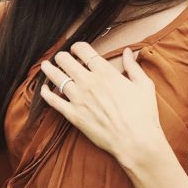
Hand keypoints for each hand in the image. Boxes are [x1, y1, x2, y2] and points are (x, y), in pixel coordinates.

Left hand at [39, 42, 165, 166]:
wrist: (135, 141)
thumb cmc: (143, 114)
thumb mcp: (144, 85)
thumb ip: (133, 66)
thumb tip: (128, 51)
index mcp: (106, 73)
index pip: (84, 51)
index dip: (77, 47)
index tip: (75, 48)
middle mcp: (89, 82)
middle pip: (66, 61)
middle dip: (62, 56)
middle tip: (61, 57)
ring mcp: (78, 98)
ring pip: (56, 77)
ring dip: (49, 69)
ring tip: (45, 65)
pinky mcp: (72, 115)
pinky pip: (52, 100)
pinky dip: (45, 93)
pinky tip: (43, 89)